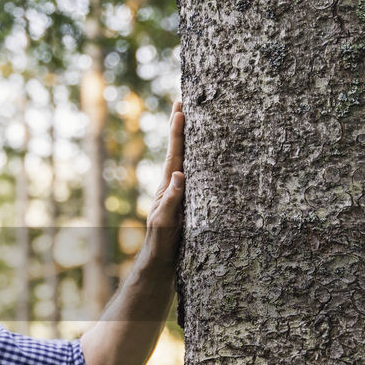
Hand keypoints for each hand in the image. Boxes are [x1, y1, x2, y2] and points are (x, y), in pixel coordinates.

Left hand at [139, 100, 184, 275]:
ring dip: (189, 140)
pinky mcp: (187, 203)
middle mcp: (173, 186)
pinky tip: (204, 156)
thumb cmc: (161, 243)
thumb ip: (171, 199)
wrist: (160, 262)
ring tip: (192, 119)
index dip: (177, 133)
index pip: (174, 154)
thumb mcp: (165, 221)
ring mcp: (180, 193)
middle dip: (181, 127)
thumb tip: (179, 173)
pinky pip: (194, 175)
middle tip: (182, 102)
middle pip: (178, 151)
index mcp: (167, 186)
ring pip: (186, 161)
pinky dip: (197, 161)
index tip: (180, 109)